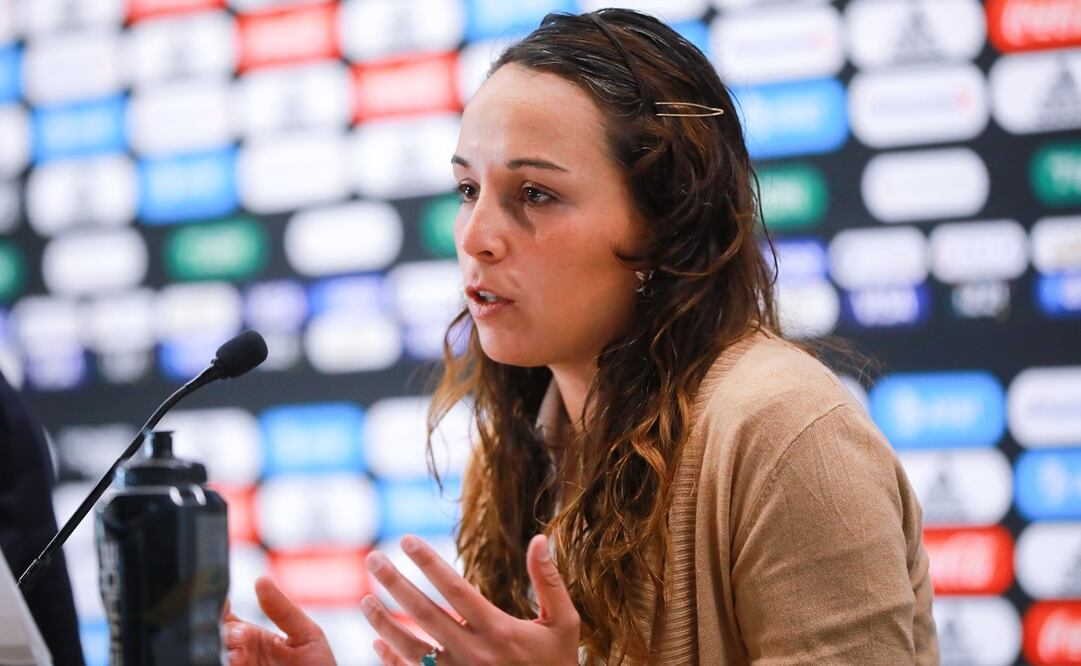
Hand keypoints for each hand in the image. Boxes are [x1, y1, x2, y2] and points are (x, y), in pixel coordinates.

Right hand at [224, 576, 336, 665]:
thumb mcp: (306, 634)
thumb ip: (283, 610)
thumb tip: (261, 580)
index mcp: (252, 637)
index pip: (224, 619)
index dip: (219, 609)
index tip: (222, 602)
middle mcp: (240, 655)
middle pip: (216, 638)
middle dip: (221, 633)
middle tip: (239, 635)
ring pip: (216, 656)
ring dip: (221, 651)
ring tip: (240, 654)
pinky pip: (218, 665)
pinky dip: (222, 662)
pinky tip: (235, 660)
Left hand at [361, 533, 578, 665]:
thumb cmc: (557, 664)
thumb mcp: (563, 624)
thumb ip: (549, 581)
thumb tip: (540, 539)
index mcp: (499, 631)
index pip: (455, 589)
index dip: (429, 563)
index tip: (407, 540)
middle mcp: (473, 654)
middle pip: (424, 613)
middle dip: (394, 583)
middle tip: (372, 558)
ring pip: (409, 647)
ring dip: (383, 622)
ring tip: (365, 599)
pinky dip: (392, 660)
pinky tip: (377, 643)